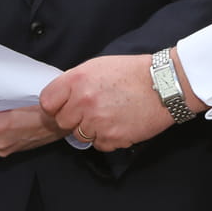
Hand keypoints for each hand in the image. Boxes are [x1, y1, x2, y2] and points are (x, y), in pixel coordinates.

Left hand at [40, 54, 173, 150]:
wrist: (163, 85)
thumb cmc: (132, 72)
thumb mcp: (98, 66)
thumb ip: (76, 81)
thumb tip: (62, 97)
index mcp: (78, 80)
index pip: (47, 102)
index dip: (55, 105)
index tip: (64, 105)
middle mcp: (84, 101)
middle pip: (62, 121)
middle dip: (74, 118)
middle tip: (93, 109)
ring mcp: (97, 122)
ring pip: (80, 135)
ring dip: (91, 129)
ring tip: (110, 114)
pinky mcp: (111, 138)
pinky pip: (98, 144)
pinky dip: (107, 138)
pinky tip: (119, 123)